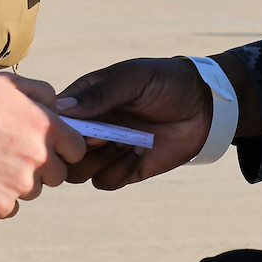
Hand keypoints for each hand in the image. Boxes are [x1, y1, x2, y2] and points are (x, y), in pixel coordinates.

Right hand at [0, 74, 85, 218]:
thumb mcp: (8, 84)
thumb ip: (43, 94)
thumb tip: (62, 109)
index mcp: (46, 126)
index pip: (78, 149)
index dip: (64, 147)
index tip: (48, 146)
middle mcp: (38, 156)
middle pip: (59, 175)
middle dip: (42, 167)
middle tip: (12, 153)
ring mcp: (20, 183)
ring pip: (34, 191)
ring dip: (19, 182)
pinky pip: (11, 208)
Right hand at [56, 57, 212, 189]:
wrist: (206, 106)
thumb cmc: (166, 82)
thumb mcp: (133, 79)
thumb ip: (100, 93)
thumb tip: (62, 109)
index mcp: (87, 101)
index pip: (55, 120)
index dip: (62, 129)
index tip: (87, 125)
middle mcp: (92, 127)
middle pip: (62, 152)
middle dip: (79, 150)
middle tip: (105, 138)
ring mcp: (108, 150)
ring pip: (79, 172)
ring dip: (97, 163)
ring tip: (125, 145)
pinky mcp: (126, 169)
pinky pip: (104, 182)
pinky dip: (116, 173)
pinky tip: (139, 155)